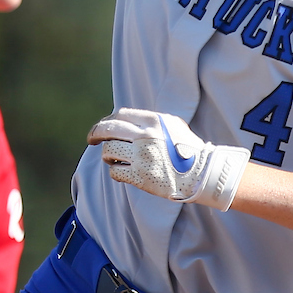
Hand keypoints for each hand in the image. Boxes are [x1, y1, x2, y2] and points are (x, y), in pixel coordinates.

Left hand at [88, 108, 249, 210]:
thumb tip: (123, 119)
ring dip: (107, 155)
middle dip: (96, 133)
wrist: (202, 173)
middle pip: (108, 130)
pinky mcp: (140, 177)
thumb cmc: (187, 148)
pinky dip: (115, 171)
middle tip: (91, 139)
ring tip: (112, 158)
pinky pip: (115, 172)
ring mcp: (142, 157)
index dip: (107, 121)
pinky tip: (121, 171)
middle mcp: (146, 136)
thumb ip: (150, 121)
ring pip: (108, 151)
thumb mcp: (172, 125)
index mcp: (154, 121)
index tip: (101, 127)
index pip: (119, 115)